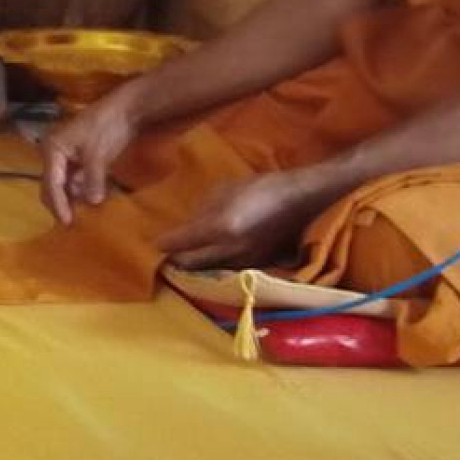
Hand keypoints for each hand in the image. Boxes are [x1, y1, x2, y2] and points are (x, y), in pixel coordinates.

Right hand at [41, 84, 145, 223]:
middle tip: (71, 224)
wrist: (127, 109)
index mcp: (53, 148)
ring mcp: (66, 156)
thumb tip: (92, 202)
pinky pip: (75, 181)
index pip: (51, 182)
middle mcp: (54, 153)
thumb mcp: (99, 153)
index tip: (67, 222)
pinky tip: (90, 203)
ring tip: (81, 218)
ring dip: (71, 200)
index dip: (58, 204)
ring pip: (63, 185)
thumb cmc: (108, 125)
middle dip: (61, 204)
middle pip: (52, 185)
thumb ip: (93, 178)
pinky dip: (81, 192)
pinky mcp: (79, 159)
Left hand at [156, 171, 329, 270]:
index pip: (180, 242)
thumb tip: (186, 225)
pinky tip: (211, 262)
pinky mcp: (255, 267)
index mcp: (220, 226)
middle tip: (166, 255)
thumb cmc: (263, 188)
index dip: (164, 243)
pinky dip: (213, 269)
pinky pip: (225, 271)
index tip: (155, 243)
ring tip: (184, 260)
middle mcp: (229, 250)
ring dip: (193, 268)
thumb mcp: (227, 189)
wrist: (304, 201)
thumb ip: (203, 209)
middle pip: (189, 264)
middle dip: (175, 260)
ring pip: (207, 272)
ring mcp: (243, 262)